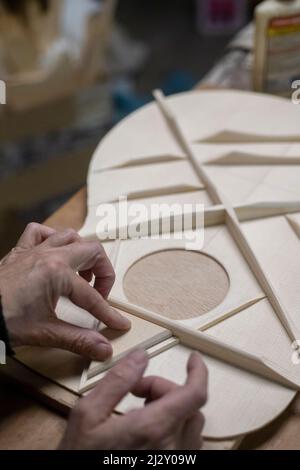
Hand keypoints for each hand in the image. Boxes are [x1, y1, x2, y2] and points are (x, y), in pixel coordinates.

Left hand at [0, 223, 130, 359]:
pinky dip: (51, 237)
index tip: (118, 323)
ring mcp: (34, 251)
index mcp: (58, 273)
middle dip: (103, 272)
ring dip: (81, 252)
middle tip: (101, 294)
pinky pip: (39, 232)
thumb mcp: (45, 332)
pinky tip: (54, 252)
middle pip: (92, 251)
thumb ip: (78, 339)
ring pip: (69, 236)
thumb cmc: (4, 320)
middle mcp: (49, 256)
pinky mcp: (20, 252)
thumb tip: (102, 348)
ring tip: (82, 272)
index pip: (92, 296)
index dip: (108, 312)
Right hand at [59, 350, 207, 449]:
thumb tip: (140, 357)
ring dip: (172, 409)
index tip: (192, 359)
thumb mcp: (89, 415)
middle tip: (137, 390)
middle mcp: (171, 448)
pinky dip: (173, 428)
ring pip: (190, 424)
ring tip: (141, 411)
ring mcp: (173, 461)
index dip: (198, 371)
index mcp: (153, 429)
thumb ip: (117, 381)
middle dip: (165, 389)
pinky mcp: (171, 469)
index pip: (194, 394)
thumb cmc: (81, 458)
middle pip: (189, 405)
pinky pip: (186, 443)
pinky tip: (148, 430)